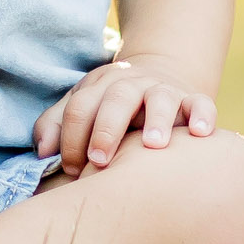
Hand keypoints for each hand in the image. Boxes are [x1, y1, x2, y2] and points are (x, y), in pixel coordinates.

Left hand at [34, 50, 216, 177]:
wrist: (160, 75)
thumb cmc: (112, 106)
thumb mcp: (84, 107)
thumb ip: (57, 125)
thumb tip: (42, 152)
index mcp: (99, 87)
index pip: (80, 107)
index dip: (70, 138)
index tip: (71, 169)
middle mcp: (132, 85)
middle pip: (116, 98)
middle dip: (106, 128)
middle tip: (99, 159)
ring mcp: (164, 90)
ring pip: (161, 98)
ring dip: (157, 120)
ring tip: (154, 145)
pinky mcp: (193, 99)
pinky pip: (201, 103)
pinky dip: (202, 115)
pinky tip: (199, 133)